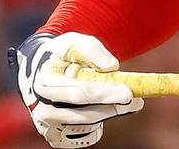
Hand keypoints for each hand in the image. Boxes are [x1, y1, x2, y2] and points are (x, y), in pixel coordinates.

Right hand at [11, 32, 142, 147]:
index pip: (78, 93)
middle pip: (84, 115)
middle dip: (112, 108)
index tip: (128, 93)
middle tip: (136, 100)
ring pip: (86, 126)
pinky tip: (104, 108)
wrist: (42, 71)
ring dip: (109, 114)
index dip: (104, 95)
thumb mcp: (73, 42)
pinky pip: (84, 135)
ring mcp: (48, 125)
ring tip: (123, 100)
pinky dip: (99, 123)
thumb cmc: (61, 55)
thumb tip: (112, 67)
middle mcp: (42, 108)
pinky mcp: (56, 136)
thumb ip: (92, 50)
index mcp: (44, 83)